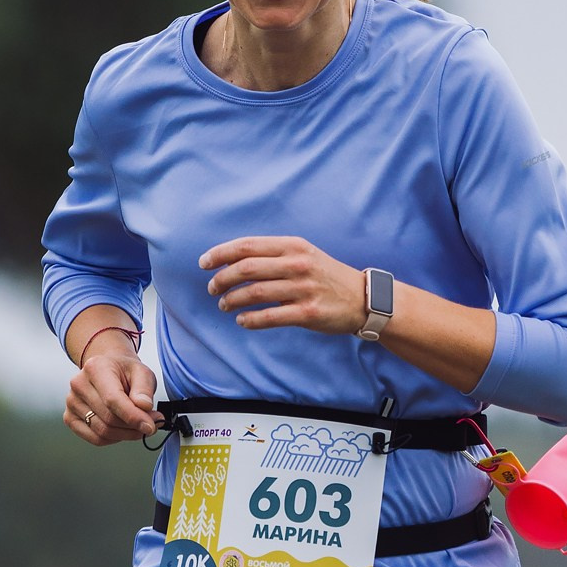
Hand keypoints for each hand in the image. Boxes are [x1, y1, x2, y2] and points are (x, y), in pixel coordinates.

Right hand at [63, 340, 158, 445]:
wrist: (108, 370)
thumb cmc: (125, 372)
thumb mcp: (142, 372)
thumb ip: (144, 389)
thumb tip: (144, 407)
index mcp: (95, 368)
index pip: (112, 400)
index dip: (133, 416)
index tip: (151, 426)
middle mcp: (78, 384)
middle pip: (109, 419)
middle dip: (134, 427)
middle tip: (152, 425)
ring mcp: (71, 402)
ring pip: (102, 432)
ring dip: (126, 434)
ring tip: (139, 426)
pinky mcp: (70, 418)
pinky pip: (95, 438)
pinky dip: (114, 439)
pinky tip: (124, 429)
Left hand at [202, 235, 364, 332]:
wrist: (362, 298)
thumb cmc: (326, 276)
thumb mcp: (303, 254)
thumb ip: (273, 254)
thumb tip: (233, 260)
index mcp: (293, 245)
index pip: (247, 246)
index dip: (220, 254)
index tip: (204, 263)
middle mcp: (297, 264)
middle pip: (246, 268)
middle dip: (222, 279)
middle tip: (212, 288)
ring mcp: (303, 288)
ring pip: (254, 293)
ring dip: (232, 300)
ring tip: (224, 305)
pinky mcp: (307, 312)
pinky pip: (269, 317)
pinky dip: (250, 320)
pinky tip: (242, 321)